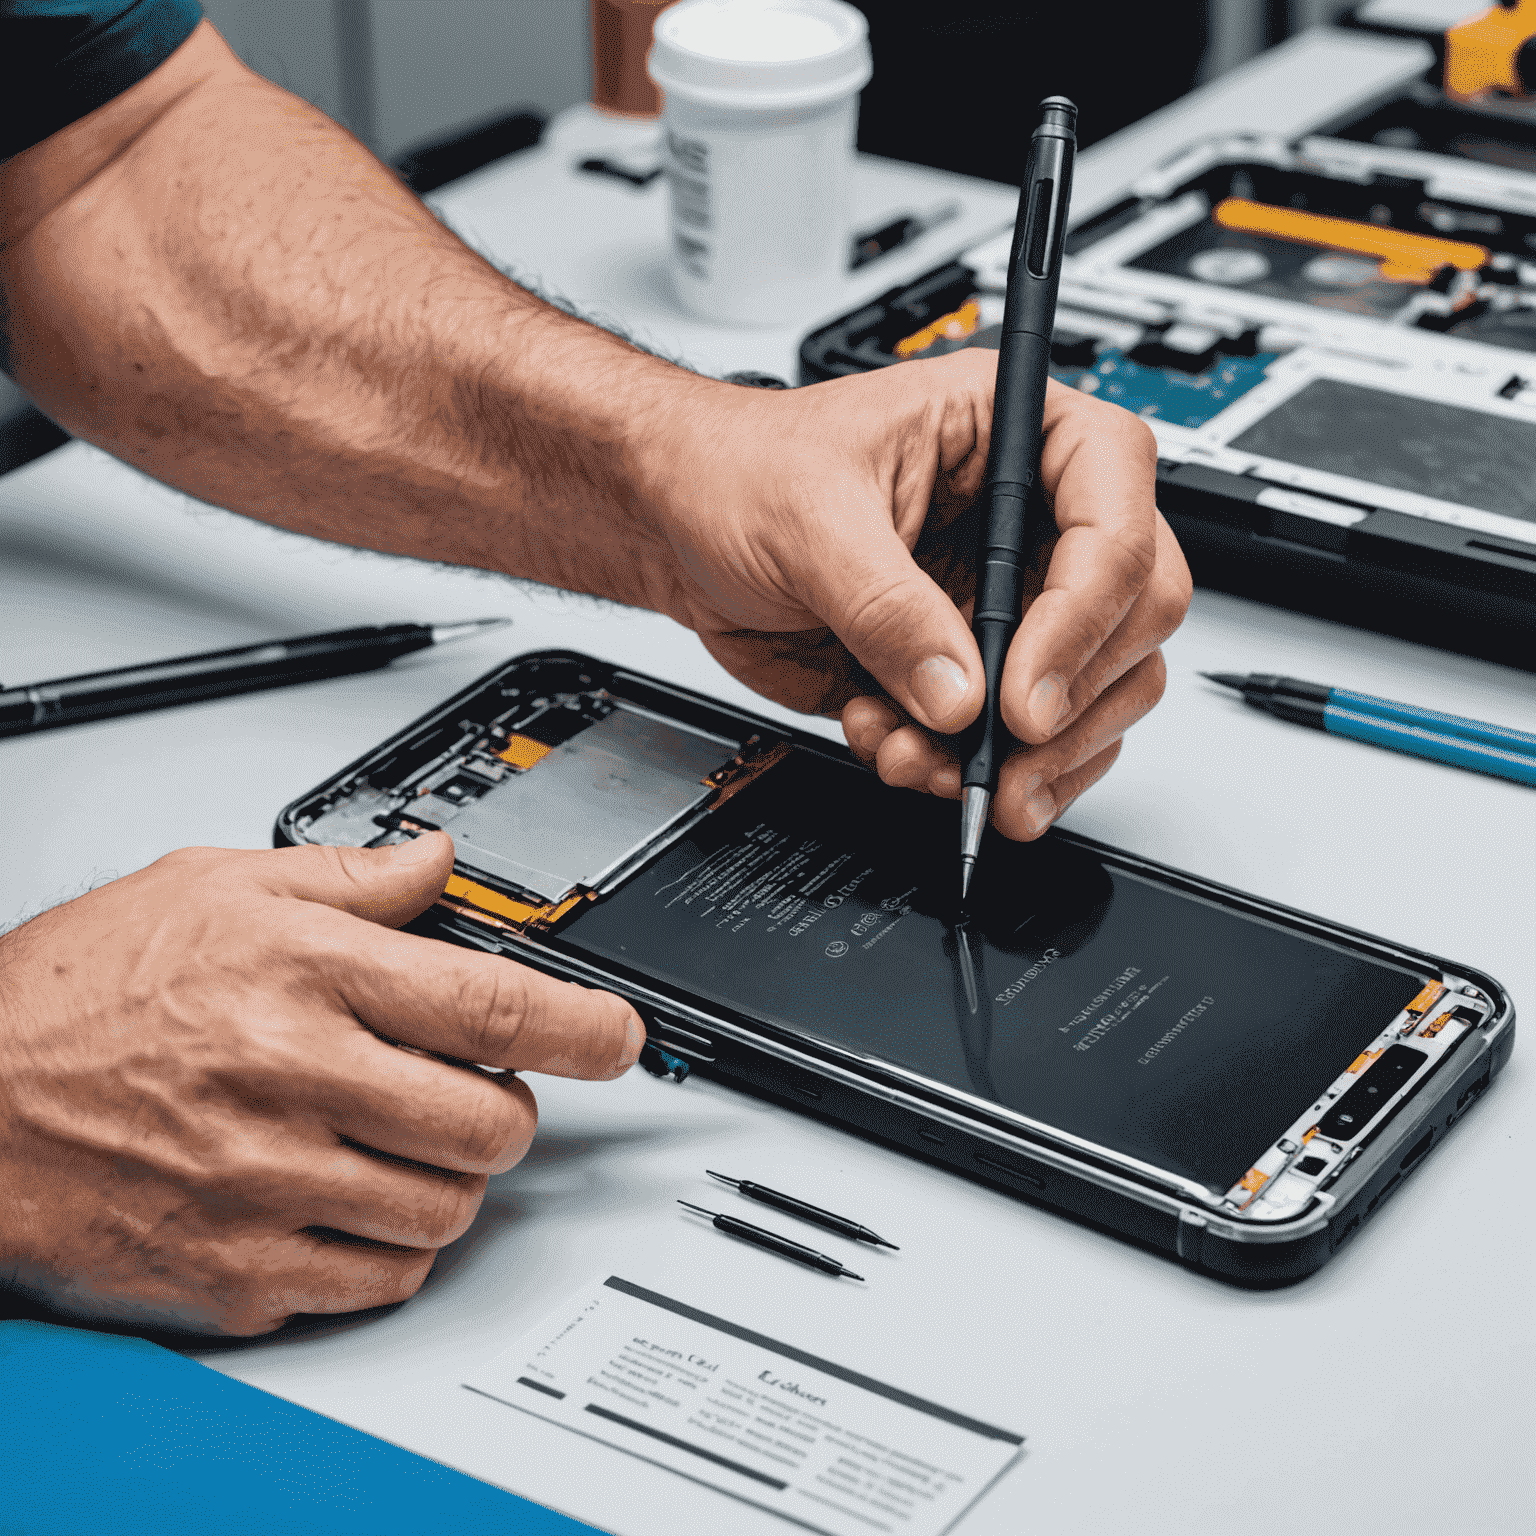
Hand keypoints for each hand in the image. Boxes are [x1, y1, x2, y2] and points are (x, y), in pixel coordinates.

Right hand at [0, 834, 639, 1334]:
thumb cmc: (77, 992)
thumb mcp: (214, 887)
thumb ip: (347, 877)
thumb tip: (438, 862)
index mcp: (304, 977)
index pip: (493, 1006)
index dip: (585, 1026)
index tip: (620, 1037)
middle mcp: (295, 1081)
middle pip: (492, 1122)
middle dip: (509, 1106)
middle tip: (474, 1086)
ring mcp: (268, 1187)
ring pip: (448, 1206)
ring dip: (453, 1175)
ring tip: (402, 1137)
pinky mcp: (239, 1271)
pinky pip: (381, 1276)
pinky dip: (395, 1242)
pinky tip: (354, 1195)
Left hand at [647, 352, 1190, 838]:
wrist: (678, 527)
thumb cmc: (738, 471)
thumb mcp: (810, 520)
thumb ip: (888, 608)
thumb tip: (958, 693)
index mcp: (1015, 438)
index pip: (1119, 515)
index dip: (1089, 610)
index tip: (1024, 690)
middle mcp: (1029, 522)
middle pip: (1132, 618)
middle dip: (1070, 703)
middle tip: (1002, 751)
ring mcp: (1006, 602)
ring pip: (1089, 696)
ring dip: (1020, 756)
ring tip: (925, 760)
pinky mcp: (969, 670)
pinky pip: (1016, 742)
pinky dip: (963, 769)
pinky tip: (896, 750)